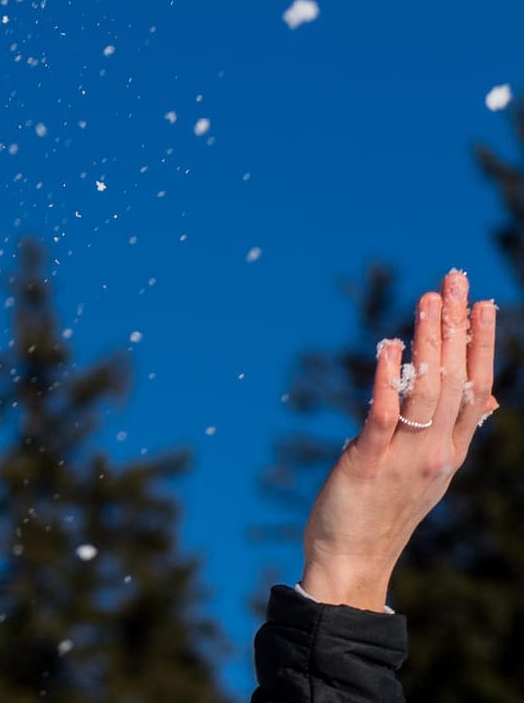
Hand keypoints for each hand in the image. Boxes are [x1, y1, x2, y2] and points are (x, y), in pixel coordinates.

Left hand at [300, 269, 499, 610]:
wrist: (354, 561)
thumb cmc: (385, 513)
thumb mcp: (430, 472)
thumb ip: (453, 433)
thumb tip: (486, 401)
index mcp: (451, 451)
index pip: (476, 387)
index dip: (482, 344)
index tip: (484, 303)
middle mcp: (436, 450)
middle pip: (455, 378)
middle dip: (456, 326)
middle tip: (455, 279)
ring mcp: (406, 455)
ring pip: (426, 390)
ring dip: (427, 341)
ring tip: (427, 300)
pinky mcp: (371, 461)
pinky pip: (384, 414)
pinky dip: (387, 379)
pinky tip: (388, 348)